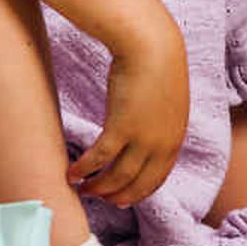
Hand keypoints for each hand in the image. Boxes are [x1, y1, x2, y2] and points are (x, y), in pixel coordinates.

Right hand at [70, 22, 190, 206]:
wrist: (152, 45)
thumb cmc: (158, 65)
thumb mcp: (167, 101)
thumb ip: (159, 121)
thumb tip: (145, 130)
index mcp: (174, 139)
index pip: (156, 178)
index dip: (138, 192)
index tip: (123, 199)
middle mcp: (161, 145)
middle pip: (136, 183)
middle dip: (117, 195)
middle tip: (100, 198)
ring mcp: (142, 139)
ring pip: (116, 177)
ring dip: (97, 186)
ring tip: (82, 188)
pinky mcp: (121, 128)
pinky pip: (99, 159)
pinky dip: (84, 169)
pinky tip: (72, 173)